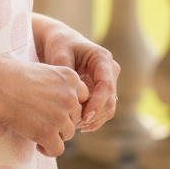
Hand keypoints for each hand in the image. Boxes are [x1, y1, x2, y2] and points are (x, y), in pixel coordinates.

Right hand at [0, 58, 89, 157]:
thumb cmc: (14, 75)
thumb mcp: (45, 72)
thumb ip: (59, 86)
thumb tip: (67, 106)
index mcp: (71, 78)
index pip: (83, 98)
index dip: (70, 106)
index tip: (56, 109)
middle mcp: (70, 97)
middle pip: (76, 118)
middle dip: (62, 121)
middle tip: (44, 120)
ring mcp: (60, 116)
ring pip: (68, 134)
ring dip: (55, 134)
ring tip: (38, 130)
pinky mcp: (48, 133)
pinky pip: (57, 149)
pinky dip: (48, 150)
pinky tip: (38, 144)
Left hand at [35, 16, 119, 132]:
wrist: (60, 42)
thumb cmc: (59, 45)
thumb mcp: (59, 54)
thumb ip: (66, 73)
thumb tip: (72, 96)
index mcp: (102, 58)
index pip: (106, 85)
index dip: (97, 103)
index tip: (83, 117)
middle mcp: (110, 71)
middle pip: (109, 100)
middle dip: (94, 115)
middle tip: (73, 125)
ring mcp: (108, 82)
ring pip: (108, 109)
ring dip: (94, 120)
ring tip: (73, 126)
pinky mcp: (102, 92)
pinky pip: (103, 111)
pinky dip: (93, 120)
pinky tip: (78, 126)